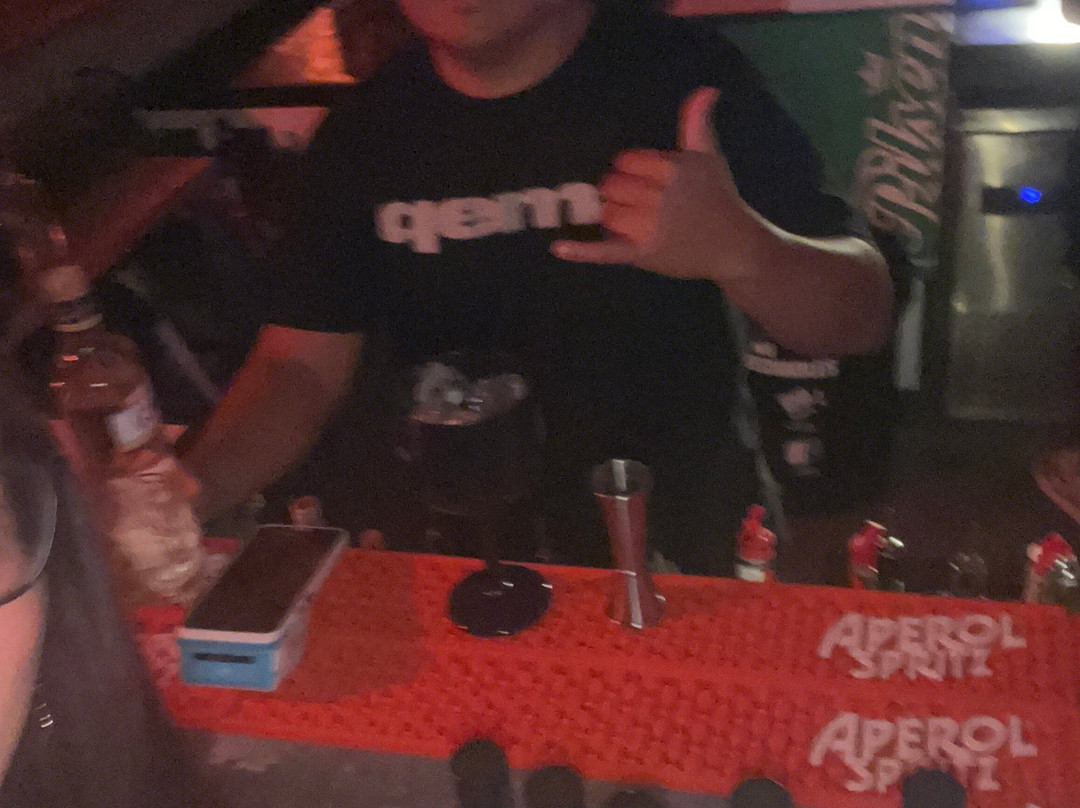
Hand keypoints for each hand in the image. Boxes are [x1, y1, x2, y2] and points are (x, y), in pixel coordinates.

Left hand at [550, 87, 762, 282]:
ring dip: (614, 216)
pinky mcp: (644, 254)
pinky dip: (582, 251)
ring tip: (635, 220)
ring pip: (608, 214)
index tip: (648, 180)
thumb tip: (707, 88)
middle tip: (640, 202)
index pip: (626, 162)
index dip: (632, 170)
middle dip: (620, 193)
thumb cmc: (719, 198)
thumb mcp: (709, 156)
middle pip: (613, 187)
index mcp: (671, 169)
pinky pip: (607, 250)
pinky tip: (559, 248)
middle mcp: (659, 196)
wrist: (735, 246)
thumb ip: (698, 122)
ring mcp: (650, 227)